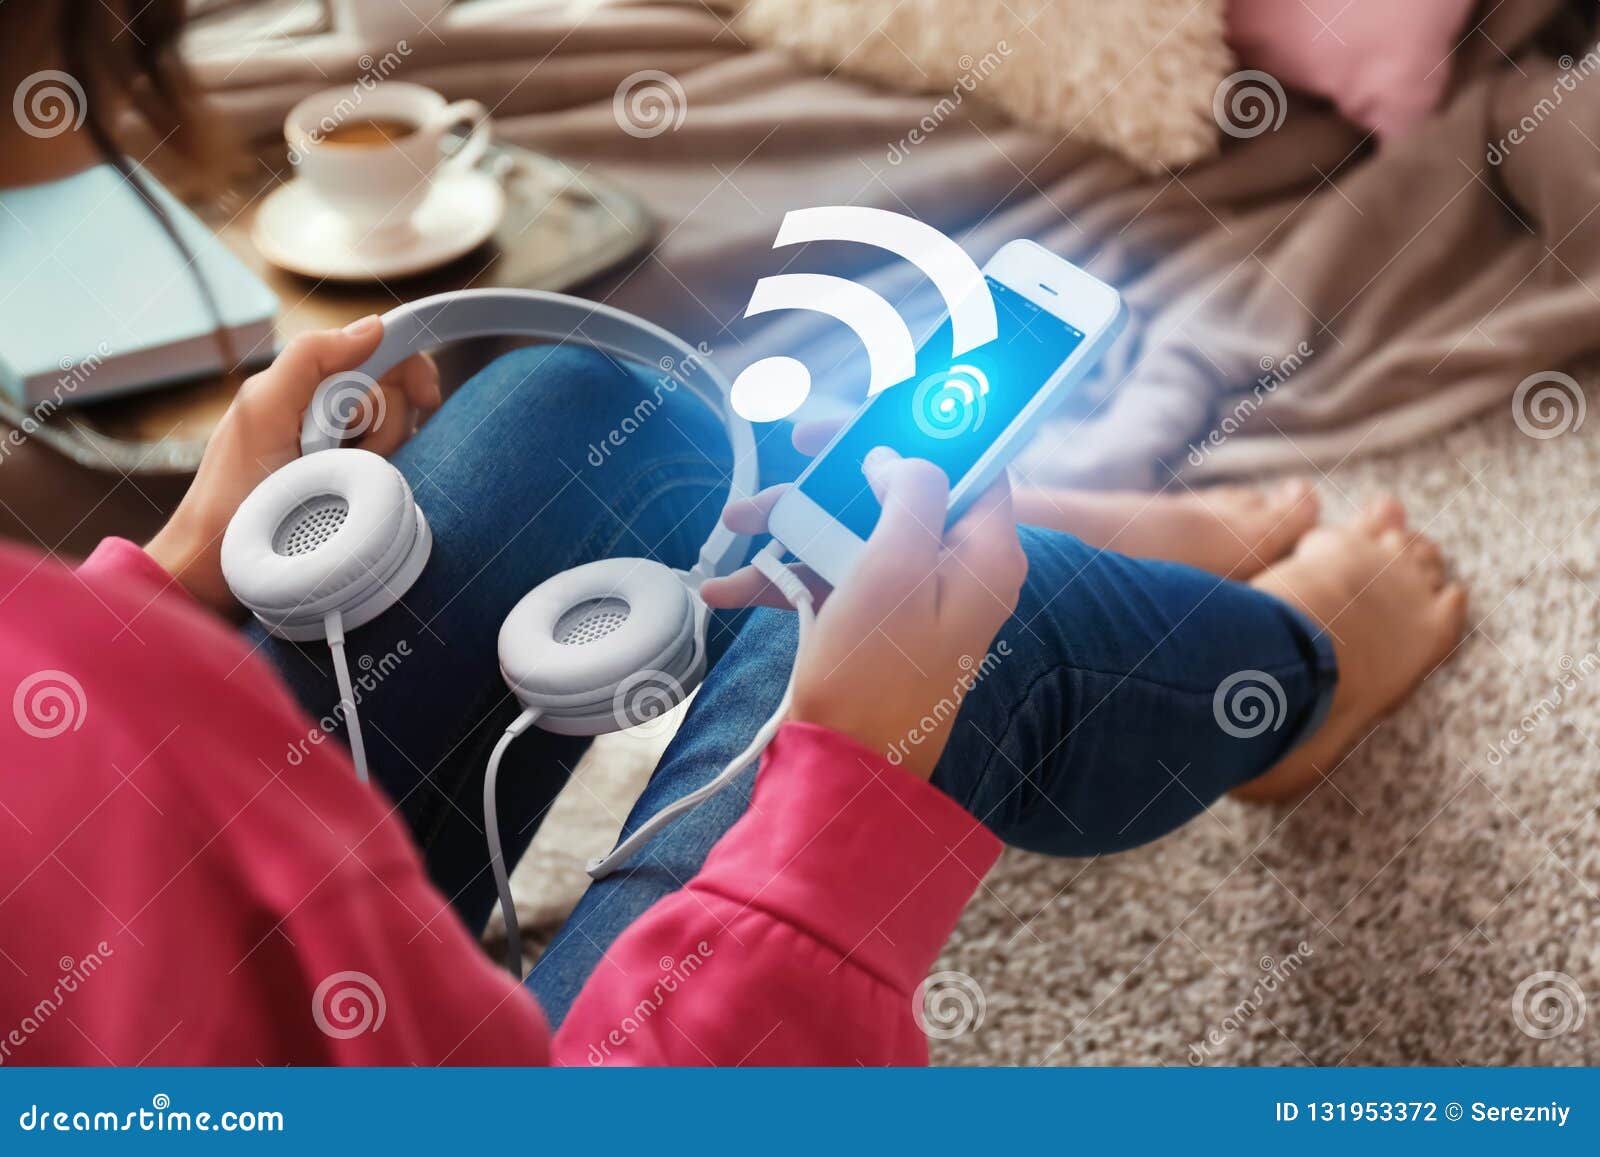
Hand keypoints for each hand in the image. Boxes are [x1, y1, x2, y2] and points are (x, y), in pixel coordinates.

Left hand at [145, 315, 440, 615]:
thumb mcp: (263, 412)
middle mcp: (326, 414)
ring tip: (342, 481)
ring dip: (384, 454)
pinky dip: (387, 478)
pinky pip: (395, 470)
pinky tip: (361, 495)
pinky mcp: (353, 491)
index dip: (410, 367)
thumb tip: (373, 326)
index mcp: (305, 387)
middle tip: (352, 454)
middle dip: (386, 423)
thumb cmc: (231, 494)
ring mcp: (343, 455)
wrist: (222, 570)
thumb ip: (309, 359)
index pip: (379, 354)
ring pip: (400, 434)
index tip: (426, 400)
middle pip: (394, 395)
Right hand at [703, 426, 1026, 779]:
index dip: (918, 429)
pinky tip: (732, 588)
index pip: (968, 460)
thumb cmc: (879, 676)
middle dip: (829, 483)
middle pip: (896, 492)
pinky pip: (834, 579)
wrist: (846, 772)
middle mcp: (956, 571)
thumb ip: (911, 494)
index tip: (863, 419)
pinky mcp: (876, 625)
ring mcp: (913, 599)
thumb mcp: (897, 568)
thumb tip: (900, 459)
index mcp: (983, 552)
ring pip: (854, 533)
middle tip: (788, 462)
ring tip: (736, 529)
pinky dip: (786, 578)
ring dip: (792, 530)